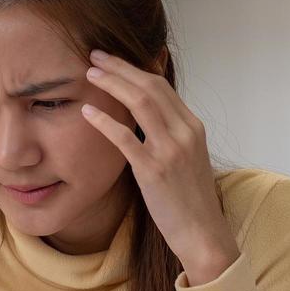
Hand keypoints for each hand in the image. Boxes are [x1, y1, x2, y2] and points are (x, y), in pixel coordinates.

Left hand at [79, 50, 238, 284]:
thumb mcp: (187, 158)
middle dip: (120, 67)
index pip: (161, 86)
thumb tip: (147, 117)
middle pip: (149, 86)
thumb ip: (170, 134)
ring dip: (111, 84)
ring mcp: (170, 150)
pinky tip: (86, 111)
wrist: (203, 233)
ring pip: (139, 103)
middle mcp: (185, 132)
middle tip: (95, 56)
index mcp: (193, 126)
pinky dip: (104, 121)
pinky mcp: (154, 170)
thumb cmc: (190, 200)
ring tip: (89, 73)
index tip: (112, 60)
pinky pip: (125, 138)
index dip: (134, 69)